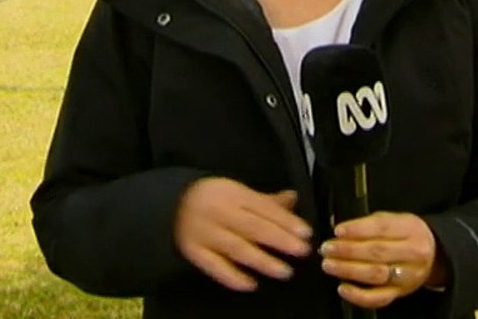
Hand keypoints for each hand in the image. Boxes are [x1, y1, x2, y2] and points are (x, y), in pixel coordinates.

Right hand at [174, 177, 312, 291]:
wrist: (172, 204)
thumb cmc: (213, 198)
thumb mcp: (238, 192)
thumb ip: (266, 201)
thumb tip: (294, 199)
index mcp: (233, 194)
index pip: (263, 208)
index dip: (285, 221)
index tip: (305, 233)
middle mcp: (220, 213)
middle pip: (253, 227)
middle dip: (279, 240)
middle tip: (302, 251)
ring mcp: (206, 233)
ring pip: (237, 248)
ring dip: (262, 261)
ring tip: (285, 271)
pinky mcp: (194, 252)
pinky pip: (214, 266)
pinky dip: (232, 276)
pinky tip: (251, 284)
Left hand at [319, 211, 446, 308]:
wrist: (435, 255)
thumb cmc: (407, 234)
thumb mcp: (394, 220)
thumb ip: (367, 222)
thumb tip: (336, 222)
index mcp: (409, 228)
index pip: (381, 227)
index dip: (357, 229)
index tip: (337, 230)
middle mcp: (411, 252)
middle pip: (376, 251)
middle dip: (347, 250)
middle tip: (327, 248)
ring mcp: (406, 275)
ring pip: (376, 274)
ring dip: (348, 270)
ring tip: (329, 264)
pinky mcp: (400, 293)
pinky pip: (378, 298)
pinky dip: (358, 295)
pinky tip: (342, 288)